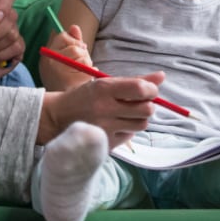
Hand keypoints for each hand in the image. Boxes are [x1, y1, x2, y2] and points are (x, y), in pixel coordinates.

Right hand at [38, 71, 165, 148]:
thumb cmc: (84, 97)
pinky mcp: (105, 143)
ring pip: (141, 124)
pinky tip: (115, 125)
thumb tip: (162, 76)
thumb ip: (134, 81)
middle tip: (138, 102)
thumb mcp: (105, 84)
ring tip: (125, 113)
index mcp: (104, 89)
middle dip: (147, 105)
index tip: (149, 89)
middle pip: (146, 109)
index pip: (140, 89)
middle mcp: (105, 109)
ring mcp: (105, 128)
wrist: (57, 118)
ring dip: (138, 118)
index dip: (151, 89)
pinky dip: (127, 129)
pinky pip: (130, 136)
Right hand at [39, 25, 92, 90]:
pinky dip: (91, 73)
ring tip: (80, 74)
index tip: (77, 50)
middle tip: (78, 65)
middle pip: (75, 48)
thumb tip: (75, 27)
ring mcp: (60, 72)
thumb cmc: (65, 80)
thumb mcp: (64, 58)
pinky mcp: (72, 81)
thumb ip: (71, 42)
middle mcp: (51, 63)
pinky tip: (85, 80)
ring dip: (87, 65)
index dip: (74, 42)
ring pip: (84, 58)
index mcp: (47, 55)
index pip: (63, 36)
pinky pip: (90, 69)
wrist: (61, 106)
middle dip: (82, 55)